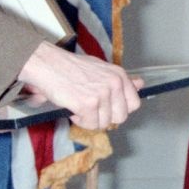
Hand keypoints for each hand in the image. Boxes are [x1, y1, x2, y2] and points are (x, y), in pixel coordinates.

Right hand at [17, 42, 142, 131]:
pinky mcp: (88, 105)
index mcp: (119, 75)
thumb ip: (121, 80)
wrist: (48, 64)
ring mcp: (102, 95)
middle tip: (92, 109)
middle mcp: (114, 84)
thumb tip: (141, 84)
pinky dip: (80, 121)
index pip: (134, 103)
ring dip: (91, 119)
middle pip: (121, 117)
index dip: (121, 109)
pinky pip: (90, 124)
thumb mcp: (101, 68)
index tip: (108, 108)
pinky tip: (73, 109)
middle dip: (106, 117)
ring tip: (80, 106)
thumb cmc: (71, 66)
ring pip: (105, 123)